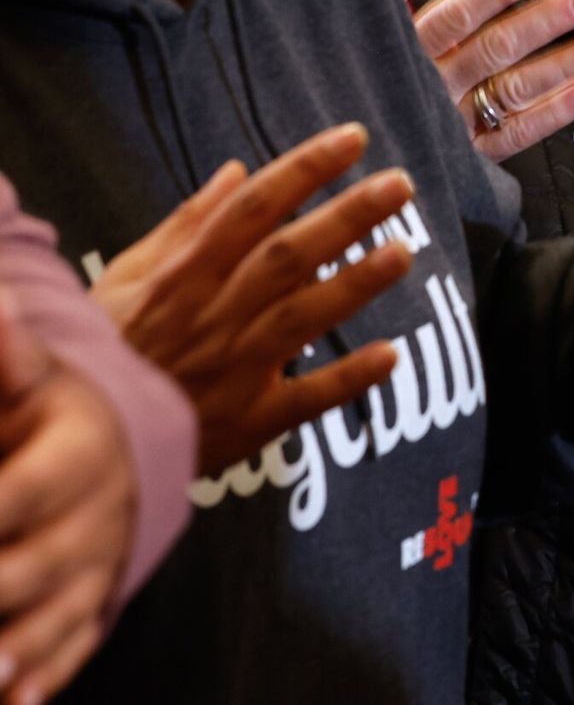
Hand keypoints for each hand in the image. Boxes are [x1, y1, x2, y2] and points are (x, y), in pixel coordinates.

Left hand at [0, 289, 135, 703]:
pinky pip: (68, 651)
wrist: (107, 454)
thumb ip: (7, 355)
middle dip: (1, 586)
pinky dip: (43, 680)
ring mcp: (93, 569)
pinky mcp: (85, 610)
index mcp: (77, 452)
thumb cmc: (45, 412)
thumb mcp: (29, 377)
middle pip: (37, 564)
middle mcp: (95, 517)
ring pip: (56, 618)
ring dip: (21, 650)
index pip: (24, 488)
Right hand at [91, 124, 414, 472]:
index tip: (353, 139)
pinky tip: (389, 356)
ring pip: (299, 318)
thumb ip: (185, 225)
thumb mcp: (126, 278)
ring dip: (353, 285)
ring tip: (403, 253)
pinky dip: (346, 379)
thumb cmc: (106, 346)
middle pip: (285, 257)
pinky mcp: (247, 422)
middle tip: (399, 184)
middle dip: (345, 217)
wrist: (82, 438)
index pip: (251, 210)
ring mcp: (232, 369)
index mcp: (183, 276)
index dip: (303, 171)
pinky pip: (303, 400)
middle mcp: (212, 315)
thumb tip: (238, 171)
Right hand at [379, 0, 573, 161]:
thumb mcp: (371, 34)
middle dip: (544, 21)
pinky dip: (550, 115)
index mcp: (408, 49)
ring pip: (511, 90)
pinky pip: (513, 136)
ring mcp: (451, 123)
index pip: (454, 17)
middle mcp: (430, 85)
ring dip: (560, 65)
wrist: (361, 155)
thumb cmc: (372, 76)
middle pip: (494, 49)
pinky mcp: (469, 157)